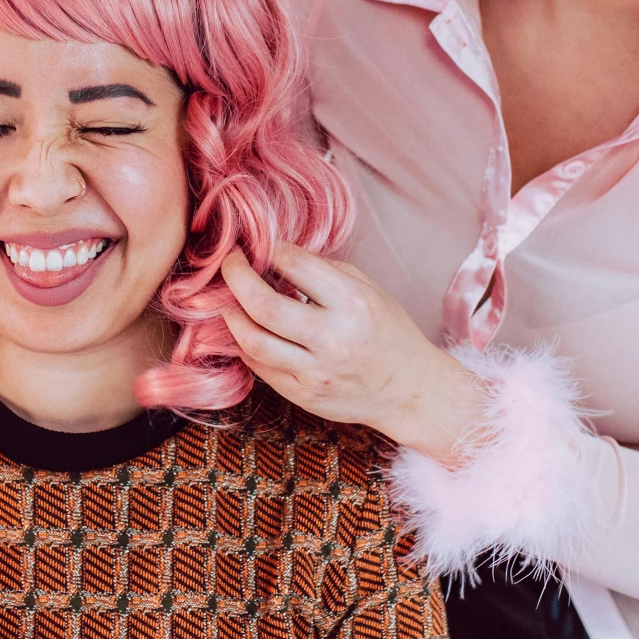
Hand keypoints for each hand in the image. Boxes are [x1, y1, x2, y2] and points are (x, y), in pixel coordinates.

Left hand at [219, 244, 481, 464]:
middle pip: (263, 305)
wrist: (409, 390)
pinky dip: (246, 343)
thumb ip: (322, 269)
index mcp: (352, 302)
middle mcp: (332, 338)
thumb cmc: (389, 331)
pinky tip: (249, 328)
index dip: (267, 247)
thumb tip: (274, 253)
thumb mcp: (368, 288)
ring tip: (229, 298)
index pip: (295, 264)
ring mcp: (315, 372)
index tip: (256, 242)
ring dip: (231, 314)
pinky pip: (259, 367)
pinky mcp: (303, 395)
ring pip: (252, 341)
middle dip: (235, 276)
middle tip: (229, 262)